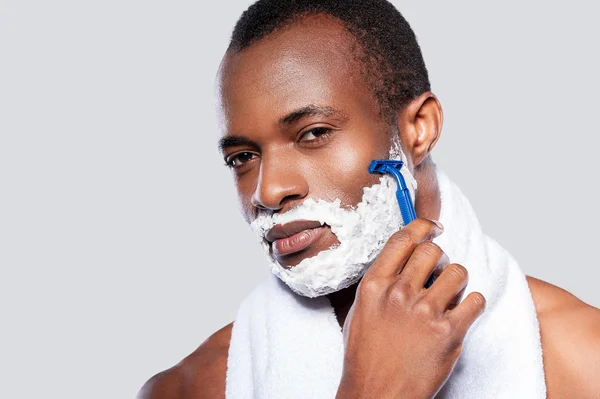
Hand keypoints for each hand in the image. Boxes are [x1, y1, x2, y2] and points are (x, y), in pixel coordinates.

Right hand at [336, 218, 485, 398]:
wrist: (376, 394)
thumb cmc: (366, 358)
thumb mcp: (360, 312)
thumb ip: (381, 284)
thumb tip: (402, 262)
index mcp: (375, 285)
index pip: (403, 240)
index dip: (423, 227)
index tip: (433, 227)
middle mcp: (399, 293)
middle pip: (433, 251)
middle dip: (441, 260)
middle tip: (440, 274)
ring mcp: (424, 312)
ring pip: (458, 272)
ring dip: (458, 283)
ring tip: (450, 299)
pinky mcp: (449, 332)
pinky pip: (475, 301)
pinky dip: (472, 306)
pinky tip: (460, 317)